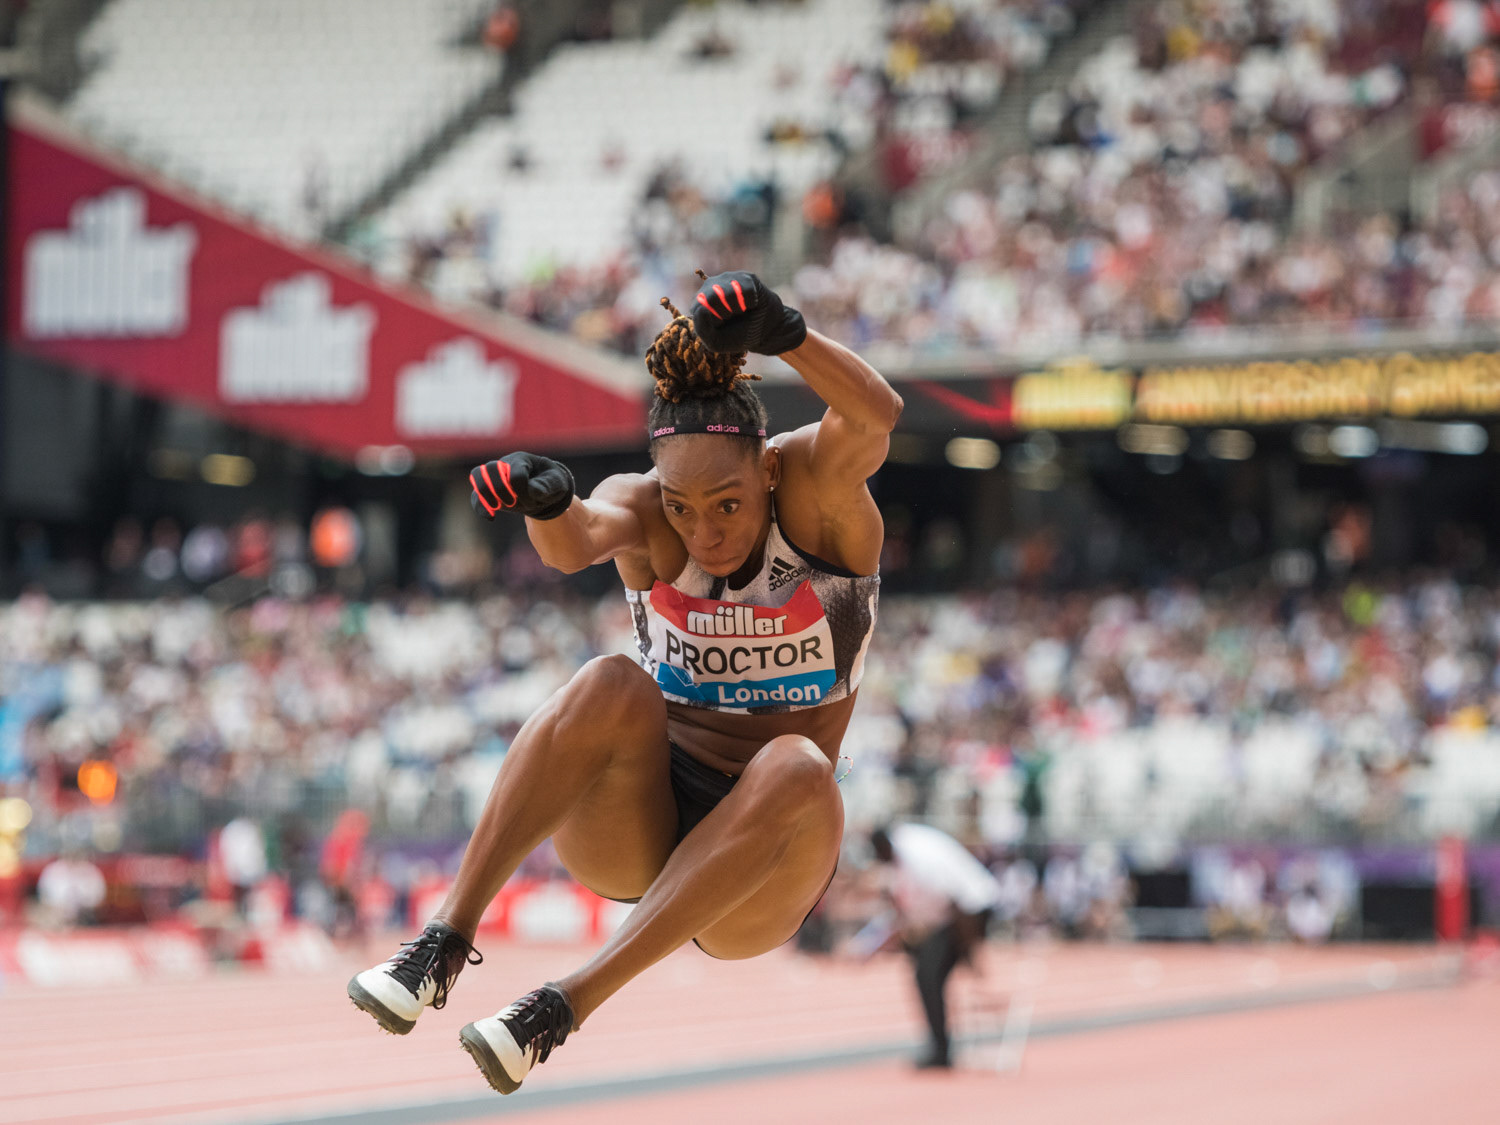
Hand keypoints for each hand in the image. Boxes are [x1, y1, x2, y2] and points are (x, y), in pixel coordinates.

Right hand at [469, 453, 574, 520]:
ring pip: (477, 475)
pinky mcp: (490, 491)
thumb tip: (533, 492)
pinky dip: (480, 507)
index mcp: (522, 460)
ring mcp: (495, 476)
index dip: (523, 492)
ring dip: (486, 495)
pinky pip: (476, 495)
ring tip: (498, 508)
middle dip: (500, 489)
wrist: (543, 488)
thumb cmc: (550, 482)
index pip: (516, 474)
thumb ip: (546, 486)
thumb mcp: (556, 483)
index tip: (533, 502)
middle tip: (512, 503)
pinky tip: (491, 518)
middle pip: (490, 468)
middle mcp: (505, 464)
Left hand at [690, 270, 806, 355]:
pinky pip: (746, 289)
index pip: (699, 309)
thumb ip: (702, 329)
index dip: (715, 321)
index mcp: (699, 304)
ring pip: (728, 291)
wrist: (765, 331)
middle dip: (726, 313)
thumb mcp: (717, 342)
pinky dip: (751, 302)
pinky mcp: (744, 277)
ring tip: (741, 310)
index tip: (723, 325)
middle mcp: (709, 288)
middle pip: (711, 297)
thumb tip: (701, 308)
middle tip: (732, 317)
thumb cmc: (738, 335)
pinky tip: (751, 304)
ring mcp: (726, 279)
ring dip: (738, 308)